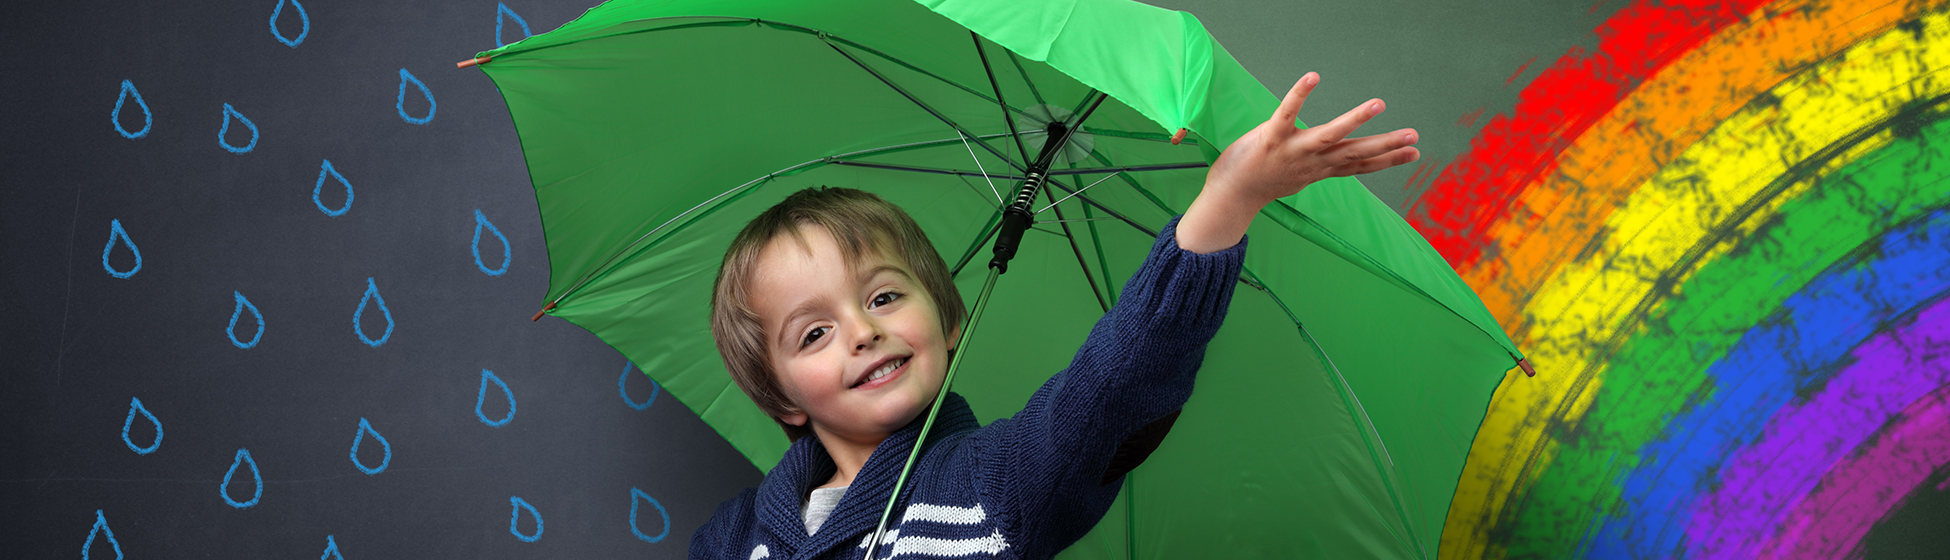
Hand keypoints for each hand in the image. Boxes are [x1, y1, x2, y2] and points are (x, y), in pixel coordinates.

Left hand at [1177, 73, 1419, 252]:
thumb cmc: (1264, 181)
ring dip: (1354, 120)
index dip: (1388, 160)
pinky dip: (1299, 95)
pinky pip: (1286, 114)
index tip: (1415, 153)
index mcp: (1320, 169)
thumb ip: (1320, 166)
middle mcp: (1312, 162)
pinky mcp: (1270, 139)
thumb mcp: (1299, 177)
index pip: (1360, 165)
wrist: (1231, 196)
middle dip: (1386, 146)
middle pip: (1355, 154)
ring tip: (1378, 104)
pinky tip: (1313, 77)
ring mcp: (1293, 151)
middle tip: (1415, 137)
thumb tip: (1337, 163)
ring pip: (1329, 135)